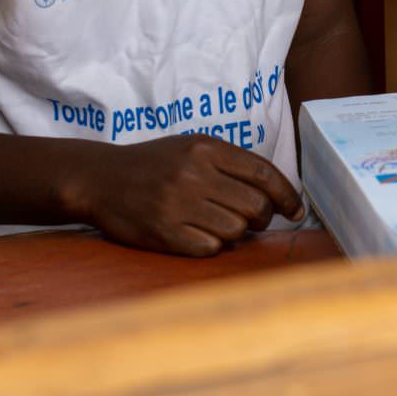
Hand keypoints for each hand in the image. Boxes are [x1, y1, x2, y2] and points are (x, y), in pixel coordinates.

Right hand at [64, 134, 303, 256]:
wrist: (101, 179)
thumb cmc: (155, 163)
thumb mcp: (191, 147)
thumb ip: (230, 164)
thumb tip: (275, 195)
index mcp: (206, 149)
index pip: (263, 173)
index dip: (286, 195)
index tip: (295, 210)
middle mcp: (194, 174)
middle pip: (255, 206)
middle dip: (262, 217)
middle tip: (252, 219)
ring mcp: (179, 205)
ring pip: (236, 230)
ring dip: (235, 232)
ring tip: (218, 223)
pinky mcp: (165, 233)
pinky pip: (211, 248)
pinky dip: (211, 245)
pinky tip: (197, 233)